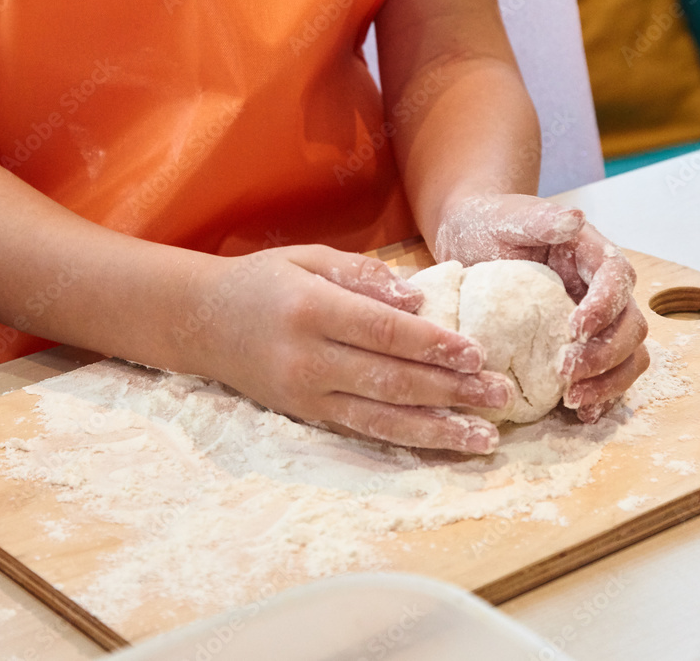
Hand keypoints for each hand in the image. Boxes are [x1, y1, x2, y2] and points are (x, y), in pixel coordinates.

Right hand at [193, 245, 515, 452]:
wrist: (198, 322)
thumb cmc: (262, 281)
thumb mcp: (307, 257)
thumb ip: (362, 274)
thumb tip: (417, 299)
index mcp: (311, 310)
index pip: (384, 332)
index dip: (434, 346)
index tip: (479, 354)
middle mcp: (309, 360)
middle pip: (392, 381)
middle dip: (452, 391)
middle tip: (501, 396)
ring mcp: (307, 395)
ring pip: (382, 419)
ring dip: (439, 429)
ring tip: (484, 437)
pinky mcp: (307, 415)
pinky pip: (363, 431)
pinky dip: (407, 439)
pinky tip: (441, 442)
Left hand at [434, 194, 649, 421]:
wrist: (471, 239)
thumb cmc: (492, 225)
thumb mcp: (511, 218)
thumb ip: (543, 220)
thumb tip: (575, 219)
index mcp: (593, 256)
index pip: (618, 279)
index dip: (605, 307)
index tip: (575, 328)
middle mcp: (603, 291)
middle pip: (631, 325)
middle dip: (606, 354)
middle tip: (566, 373)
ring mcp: (596, 323)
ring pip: (628, 356)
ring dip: (610, 382)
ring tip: (573, 401)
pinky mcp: (581, 348)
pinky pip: (607, 376)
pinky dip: (601, 397)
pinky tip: (581, 414)